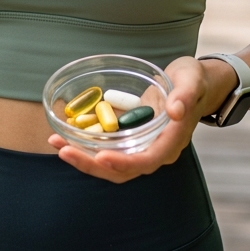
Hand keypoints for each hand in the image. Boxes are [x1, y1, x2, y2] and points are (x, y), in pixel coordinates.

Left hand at [47, 55, 237, 182]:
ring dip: (83, 157)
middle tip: (63, 151)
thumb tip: (175, 110)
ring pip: (110, 163)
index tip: (101, 157)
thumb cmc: (193, 80)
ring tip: (56, 143)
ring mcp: (140, 146)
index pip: (146, 162)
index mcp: (171, 143)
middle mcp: (154, 151)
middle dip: (91, 164)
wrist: (194, 84)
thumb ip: (184, 95)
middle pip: (121, 170)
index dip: (123, 163)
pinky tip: (65, 134)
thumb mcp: (192, 80)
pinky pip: (106, 147)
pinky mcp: (130, 137)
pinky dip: (86, 144)